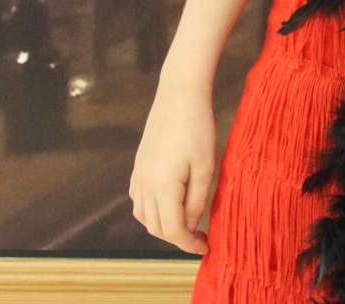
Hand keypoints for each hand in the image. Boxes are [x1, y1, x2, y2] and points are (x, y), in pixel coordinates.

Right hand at [129, 80, 216, 254]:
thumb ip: (197, 199)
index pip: (172, 230)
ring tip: (189, 224)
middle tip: (202, 238)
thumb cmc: (198, 127)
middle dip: (178, 238)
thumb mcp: (206, 166)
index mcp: (162, 187)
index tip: (206, 248)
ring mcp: (138, 175)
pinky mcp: (138, 167)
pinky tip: (171, 205)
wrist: (178, 95)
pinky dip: (153, 211)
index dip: (188, 244)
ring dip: (163, 226)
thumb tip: (191, 226)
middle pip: (156, 227)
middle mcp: (144, 185)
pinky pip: (139, 201)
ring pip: (144, 216)